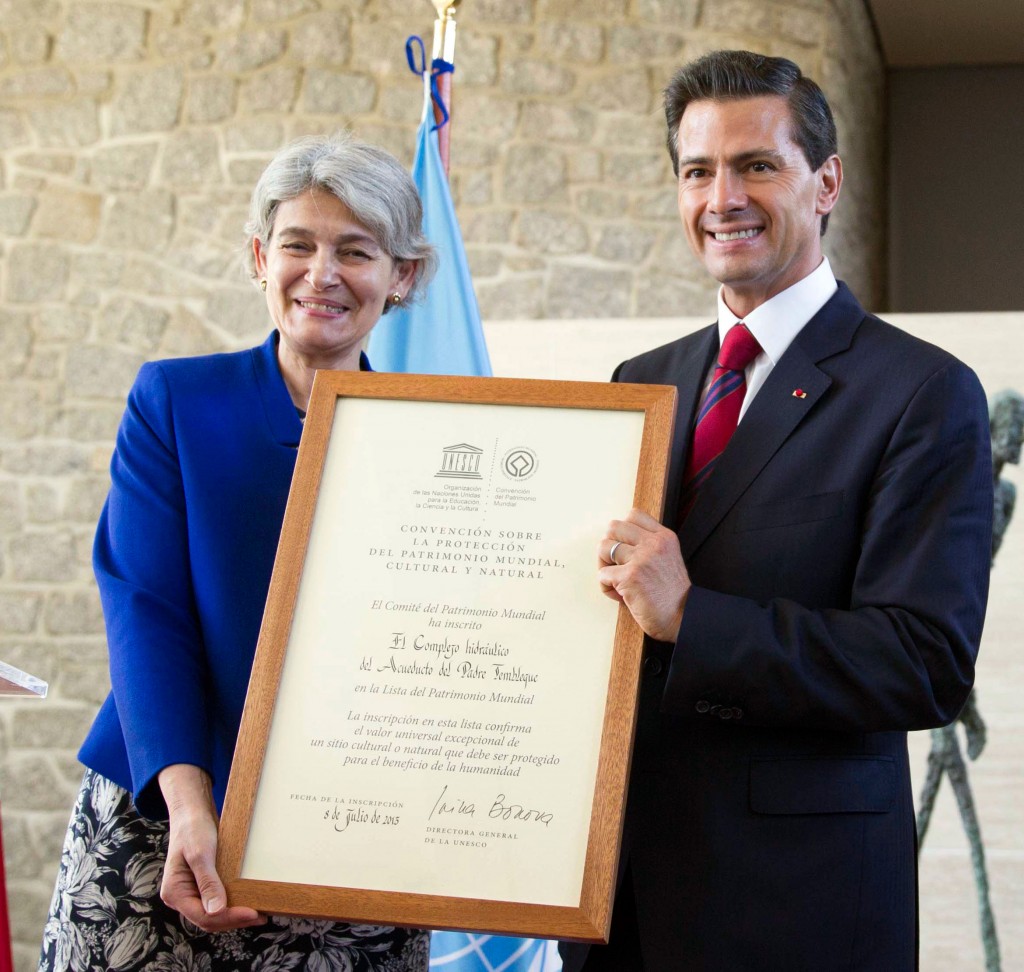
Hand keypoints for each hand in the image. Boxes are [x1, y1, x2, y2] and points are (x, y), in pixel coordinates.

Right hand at [158, 764, 265, 931]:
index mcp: (174, 892)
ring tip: (259, 911)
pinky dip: (232, 904)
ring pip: (213, 913)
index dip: (229, 917)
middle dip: (234, 919)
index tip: (252, 912)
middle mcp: (181, 897)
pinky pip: (216, 901)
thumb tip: (216, 910)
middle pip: (209, 919)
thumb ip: (207, 882)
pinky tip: (248, 900)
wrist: (192, 813)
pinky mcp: (202, 885)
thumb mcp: (200, 854)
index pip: (203, 916)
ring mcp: (191, 892)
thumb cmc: (193, 829)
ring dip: (234, 915)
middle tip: (261, 915)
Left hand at [598, 508, 690, 642]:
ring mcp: (641, 558)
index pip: (633, 515)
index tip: (626, 550)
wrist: (682, 618)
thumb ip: (649, 546)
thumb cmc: (672, 594)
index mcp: (664, 537)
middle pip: (613, 527)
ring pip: (603, 547)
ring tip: (615, 579)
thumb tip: (617, 541)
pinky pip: (602, 574)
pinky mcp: (630, 576)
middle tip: (616, 564)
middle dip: (609, 546)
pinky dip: (606, 587)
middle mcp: (654, 543)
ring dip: (604, 565)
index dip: (623, 532)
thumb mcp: (667, 558)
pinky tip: (619, 595)